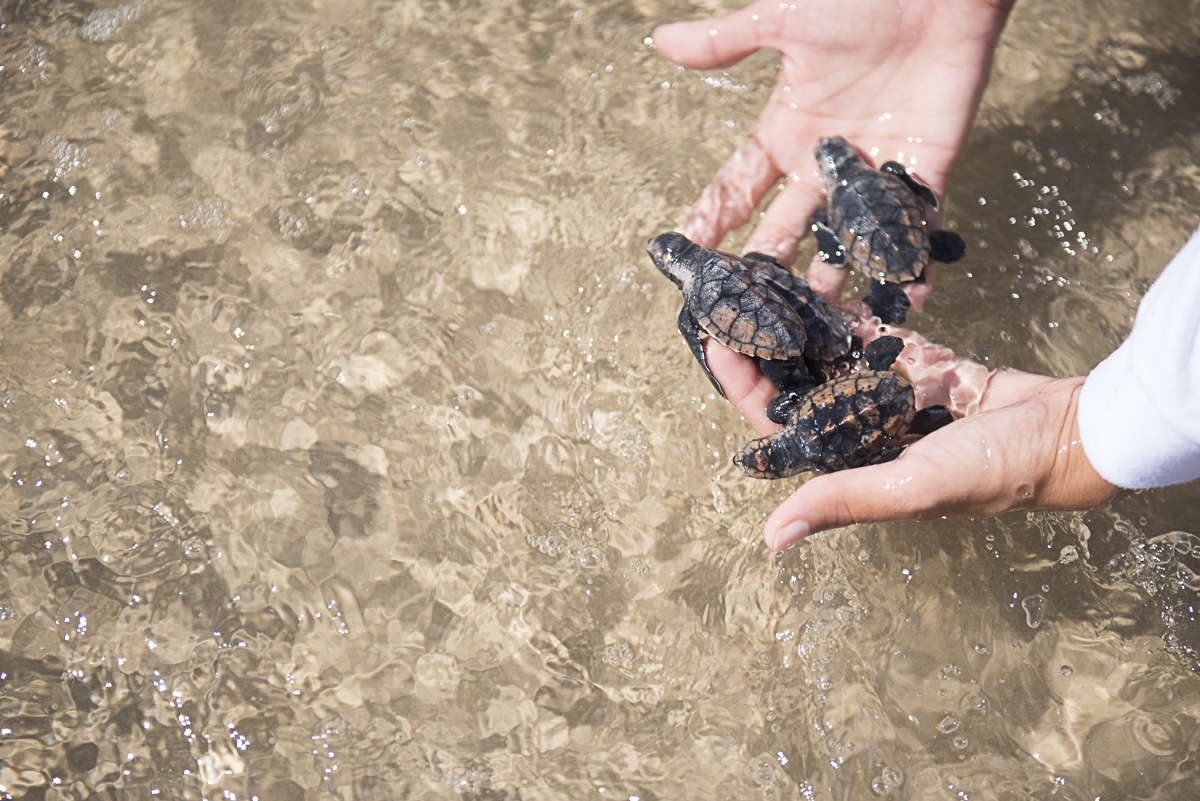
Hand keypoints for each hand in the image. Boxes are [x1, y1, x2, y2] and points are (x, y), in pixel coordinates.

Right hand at [652, 0, 1013, 306]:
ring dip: (826, 287)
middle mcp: (824, 161)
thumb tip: (659, 39)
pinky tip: (892, 312)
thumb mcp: (783, 18)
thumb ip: (725, 41)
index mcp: (786, 129)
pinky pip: (910, 234)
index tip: (682, 255)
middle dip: (761, 273)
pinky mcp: (924, 175)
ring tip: (809, 335)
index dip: (709, 220)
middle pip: (783, 229)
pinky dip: (904, 273)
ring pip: (841, 244)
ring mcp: (872, 174)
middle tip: (742, 314)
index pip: (737, 187)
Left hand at [706, 314, 1124, 550]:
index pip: (777, 423)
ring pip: (828, 352)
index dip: (744, 387)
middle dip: (764, 343)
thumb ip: (840, 501)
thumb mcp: (907, 488)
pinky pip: (872, 332)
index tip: (719, 342)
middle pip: (794, 380)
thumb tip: (771, 536)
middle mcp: (856, 425)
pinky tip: (820, 277)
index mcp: (845, 459)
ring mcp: (885, 391)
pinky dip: (849, 310)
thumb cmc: (989, 473)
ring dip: (799, 321)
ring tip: (768, 277)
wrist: (1065, 431)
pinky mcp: (916, 361)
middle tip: (734, 295)